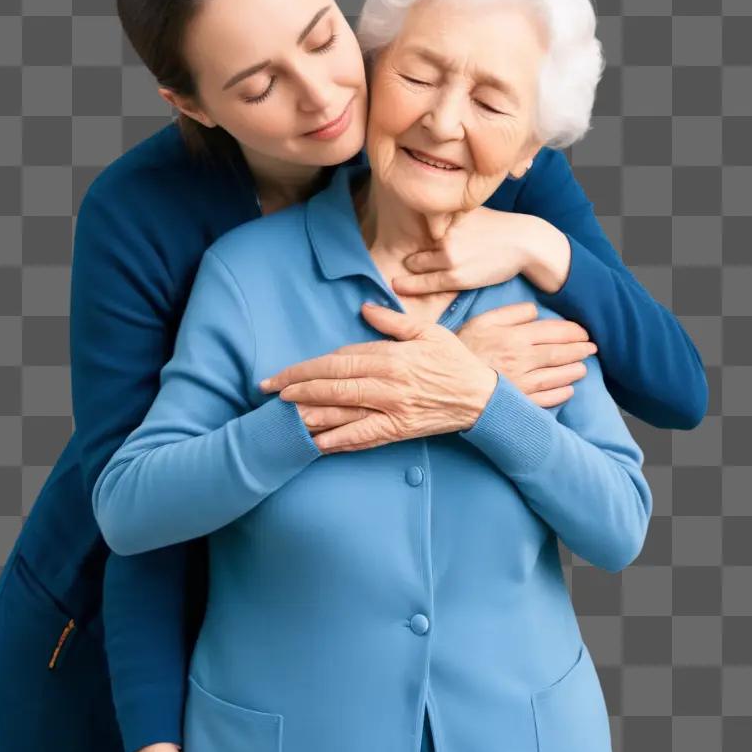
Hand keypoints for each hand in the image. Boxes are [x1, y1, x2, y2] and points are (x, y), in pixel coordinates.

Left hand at [259, 302, 498, 452]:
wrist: (482, 397)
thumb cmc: (454, 361)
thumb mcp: (428, 332)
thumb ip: (393, 322)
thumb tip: (364, 308)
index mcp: (392, 355)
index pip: (341, 359)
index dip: (310, 365)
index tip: (286, 372)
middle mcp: (388, 382)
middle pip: (334, 383)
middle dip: (297, 386)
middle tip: (270, 390)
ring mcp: (393, 408)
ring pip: (344, 409)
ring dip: (310, 411)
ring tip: (282, 414)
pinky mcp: (399, 430)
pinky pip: (363, 436)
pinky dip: (338, 440)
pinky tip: (316, 443)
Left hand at [391, 206, 534, 295]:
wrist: (524, 242)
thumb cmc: (498, 227)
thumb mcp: (470, 212)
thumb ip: (447, 216)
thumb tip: (425, 218)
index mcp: (446, 218)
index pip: (415, 229)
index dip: (405, 238)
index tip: (389, 244)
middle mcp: (445, 236)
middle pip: (413, 247)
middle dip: (405, 256)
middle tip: (396, 263)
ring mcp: (450, 257)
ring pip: (416, 266)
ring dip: (406, 273)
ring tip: (395, 279)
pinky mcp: (457, 277)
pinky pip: (426, 284)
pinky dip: (409, 286)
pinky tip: (397, 287)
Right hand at [456, 302, 596, 408]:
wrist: (444, 380)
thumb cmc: (462, 348)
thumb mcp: (482, 320)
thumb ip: (511, 313)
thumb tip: (535, 311)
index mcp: (516, 337)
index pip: (554, 332)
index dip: (573, 332)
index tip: (583, 333)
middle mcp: (523, 360)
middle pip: (560, 354)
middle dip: (579, 350)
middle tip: (591, 349)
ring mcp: (521, 383)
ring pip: (557, 377)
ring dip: (574, 371)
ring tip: (582, 368)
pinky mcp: (516, 402)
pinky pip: (545, 400)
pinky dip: (560, 395)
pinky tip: (568, 391)